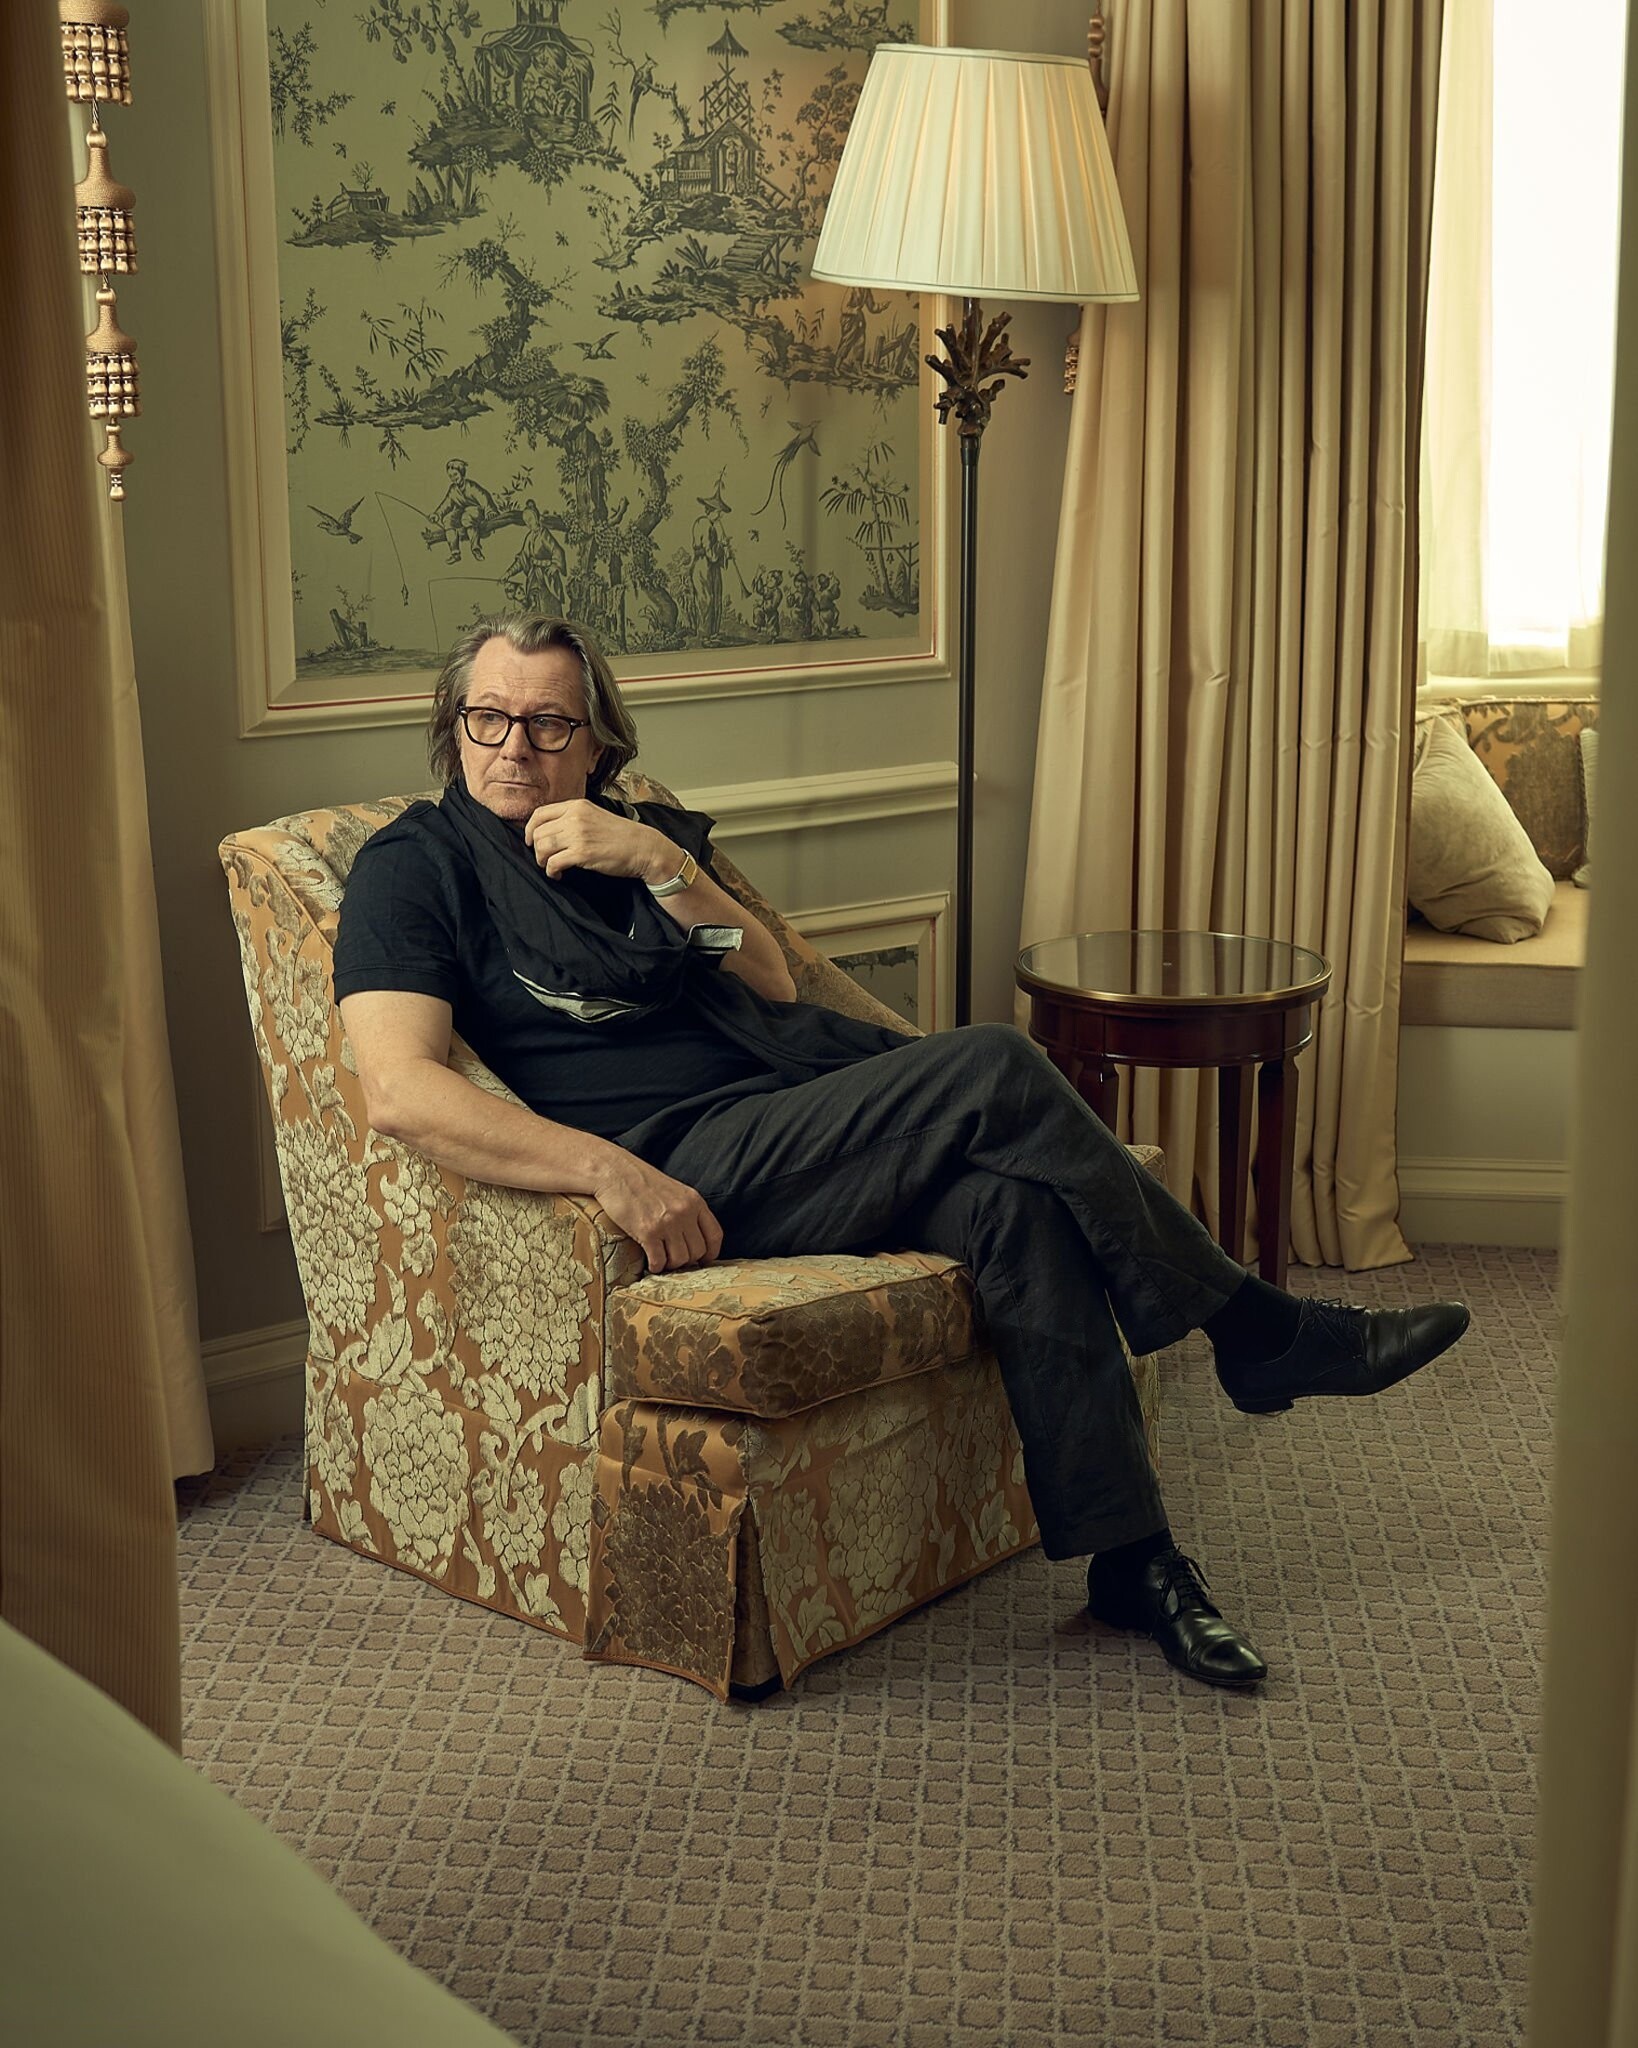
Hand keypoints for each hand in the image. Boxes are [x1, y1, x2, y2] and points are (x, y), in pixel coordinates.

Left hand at [523, 799, 677, 883]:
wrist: (643, 847)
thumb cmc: (620, 836)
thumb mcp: (594, 815)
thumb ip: (573, 818)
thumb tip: (549, 831)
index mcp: (576, 806)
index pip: (539, 814)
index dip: (530, 829)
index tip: (531, 841)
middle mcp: (574, 817)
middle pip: (538, 833)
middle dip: (537, 849)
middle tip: (545, 859)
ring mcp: (578, 835)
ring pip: (542, 847)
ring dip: (542, 861)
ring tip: (551, 867)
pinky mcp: (582, 853)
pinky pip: (553, 863)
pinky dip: (551, 871)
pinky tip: (559, 875)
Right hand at [593, 1156, 723, 1273]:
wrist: (614, 1171)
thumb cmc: (640, 1181)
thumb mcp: (674, 1190)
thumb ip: (686, 1210)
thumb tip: (692, 1238)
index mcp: (694, 1201)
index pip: (715, 1235)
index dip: (710, 1253)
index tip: (702, 1260)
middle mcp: (684, 1212)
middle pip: (698, 1251)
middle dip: (686, 1261)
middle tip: (673, 1259)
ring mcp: (667, 1222)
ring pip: (680, 1259)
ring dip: (670, 1265)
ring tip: (661, 1260)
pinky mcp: (648, 1232)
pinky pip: (659, 1261)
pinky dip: (655, 1267)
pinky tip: (650, 1263)